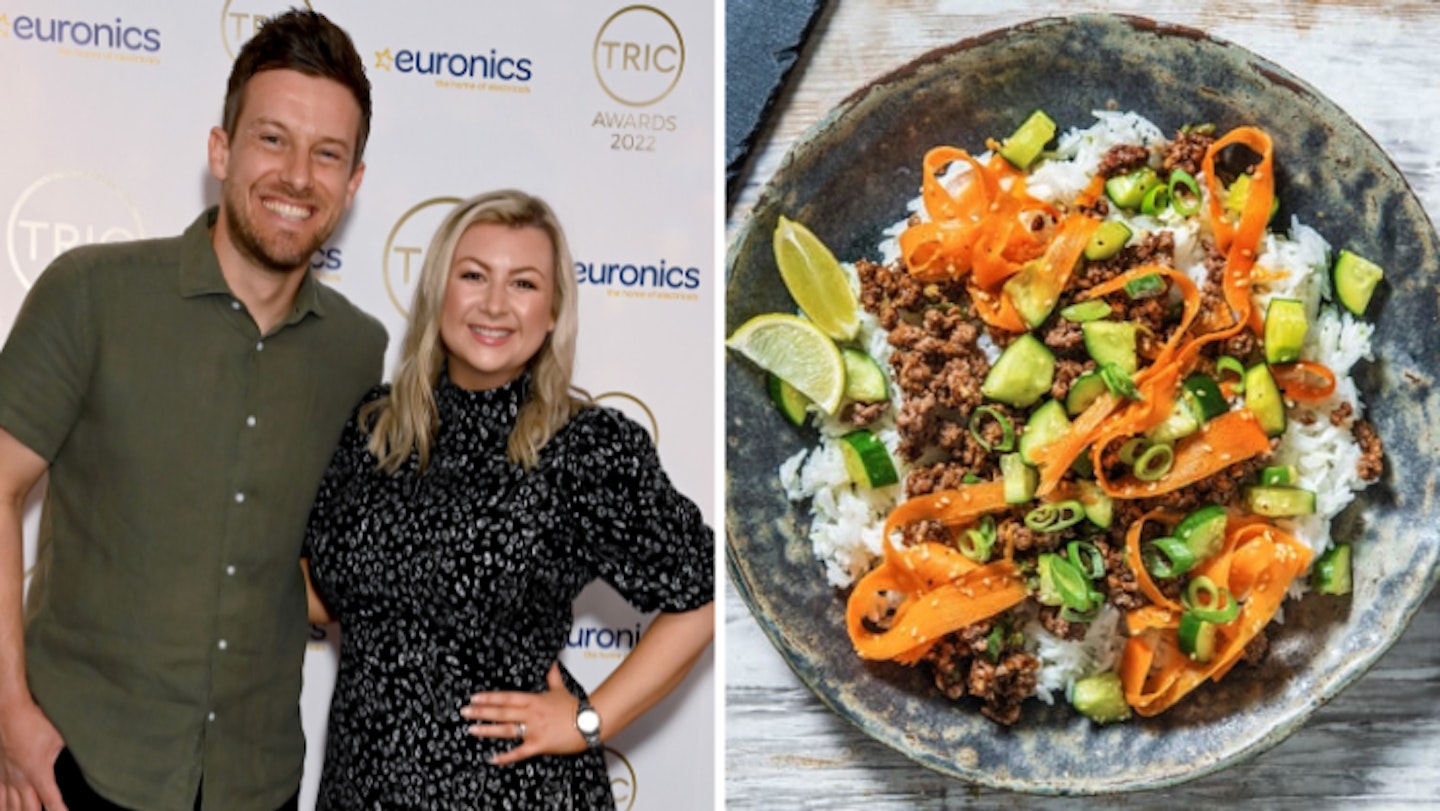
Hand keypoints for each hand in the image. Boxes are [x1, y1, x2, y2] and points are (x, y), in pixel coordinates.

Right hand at [0, 697, 66, 810]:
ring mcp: (5, 778)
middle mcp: (20, 780)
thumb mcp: (59, 739)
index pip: (52, 801)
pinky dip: (2, 807)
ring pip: (9, 807)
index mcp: (38, 773)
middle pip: (29, 810)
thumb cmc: (35, 722)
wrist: (8, 711)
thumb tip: (87, 758)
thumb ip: (69, 754)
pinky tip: (5, 810)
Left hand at [462, 663, 586, 765]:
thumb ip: (552, 676)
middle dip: (481, 712)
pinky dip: (506, 756)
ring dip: (488, 730)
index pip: (506, 697)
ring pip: (506, 729)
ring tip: (472, 729)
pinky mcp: (540, 744)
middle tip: (464, 712)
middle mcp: (531, 713)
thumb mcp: (561, 689)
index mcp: (534, 699)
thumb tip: (551, 662)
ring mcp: (534, 729)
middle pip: (502, 711)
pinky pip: (519, 752)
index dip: (489, 697)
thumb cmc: (576, 707)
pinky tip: (493, 758)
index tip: (474, 698)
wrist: (590, 721)